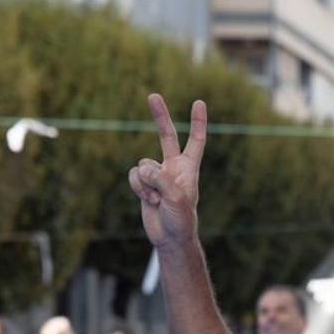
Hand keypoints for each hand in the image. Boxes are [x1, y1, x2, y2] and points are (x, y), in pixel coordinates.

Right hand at [130, 96, 206, 249]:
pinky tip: (149, 201)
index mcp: (189, 168)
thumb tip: (143, 169)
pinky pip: (134, 176)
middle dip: (160, 116)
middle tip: (153, 95)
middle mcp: (173, 167)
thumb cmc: (181, 220)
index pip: (196, 140)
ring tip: (158, 199)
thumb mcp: (177, 199)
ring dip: (147, 183)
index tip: (199, 103)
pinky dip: (138, 188)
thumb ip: (161, 180)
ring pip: (143, 165)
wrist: (169, 238)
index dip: (197, 122)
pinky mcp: (144, 185)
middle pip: (166, 136)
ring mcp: (158, 175)